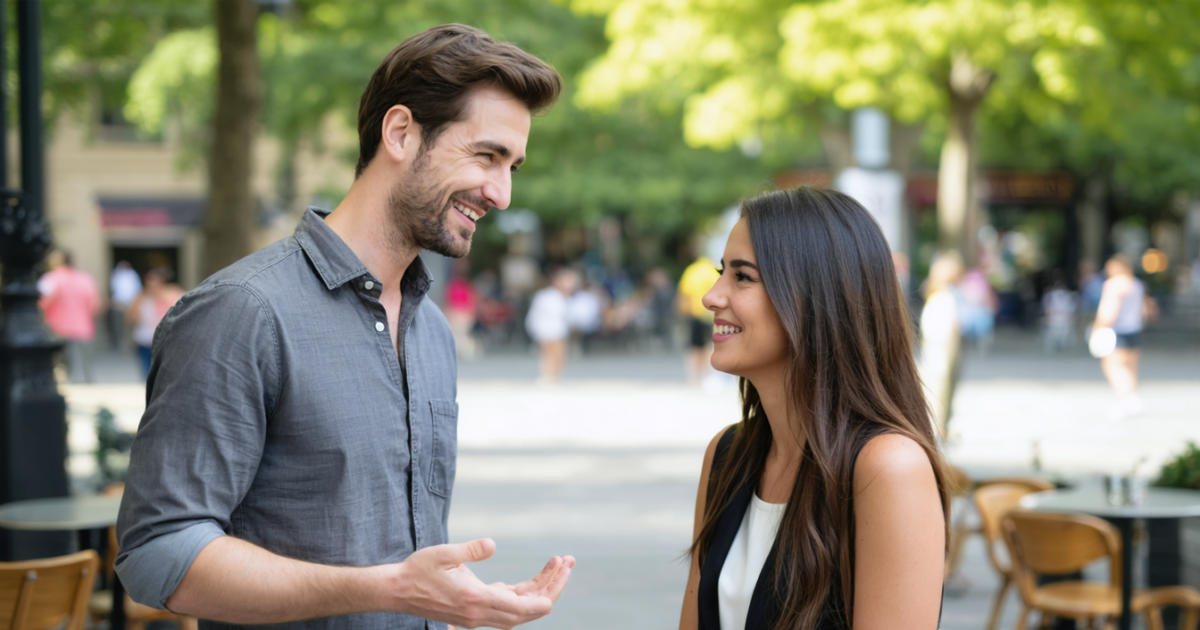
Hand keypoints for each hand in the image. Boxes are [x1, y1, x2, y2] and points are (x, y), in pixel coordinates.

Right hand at [391, 538, 574, 628]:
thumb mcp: (443, 554)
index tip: (563, 567)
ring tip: (557, 565)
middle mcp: (482, 615)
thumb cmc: (418, 570)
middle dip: (552, 587)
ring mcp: (479, 616)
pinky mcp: (476, 611)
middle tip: (567, 562)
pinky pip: (508, 606)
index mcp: (478, 600)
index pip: (527, 606)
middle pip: (530, 610)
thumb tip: (493, 544)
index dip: (550, 589)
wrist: (397, 591)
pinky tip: (532, 577)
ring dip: (541, 589)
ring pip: (521, 609)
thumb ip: (469, 550)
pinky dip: (524, 593)